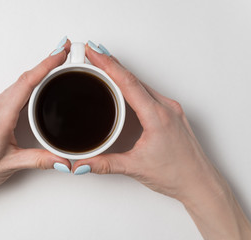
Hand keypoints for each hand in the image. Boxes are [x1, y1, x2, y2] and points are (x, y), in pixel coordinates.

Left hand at [0, 39, 71, 200]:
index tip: (60, 53)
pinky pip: (12, 93)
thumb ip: (39, 160)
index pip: (27, 83)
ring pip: (18, 84)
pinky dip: (28, 85)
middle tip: (64, 55)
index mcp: (0, 117)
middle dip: (46, 64)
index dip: (46, 65)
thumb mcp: (10, 165)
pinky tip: (36, 88)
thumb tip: (62, 160)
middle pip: (24, 79)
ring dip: (37, 74)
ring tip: (55, 68)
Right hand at [74, 43, 216, 200]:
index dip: (108, 65)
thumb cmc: (177, 174)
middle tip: (92, 54)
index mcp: (157, 116)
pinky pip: (149, 92)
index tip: (94, 53)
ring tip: (103, 66)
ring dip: (122, 74)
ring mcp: (170, 109)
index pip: (128, 83)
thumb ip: (105, 164)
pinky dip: (132, 85)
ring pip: (142, 84)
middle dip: (111, 64)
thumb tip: (83, 163)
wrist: (200, 183)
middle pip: (134, 78)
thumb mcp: (136, 167)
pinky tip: (123, 86)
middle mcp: (166, 108)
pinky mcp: (171, 114)